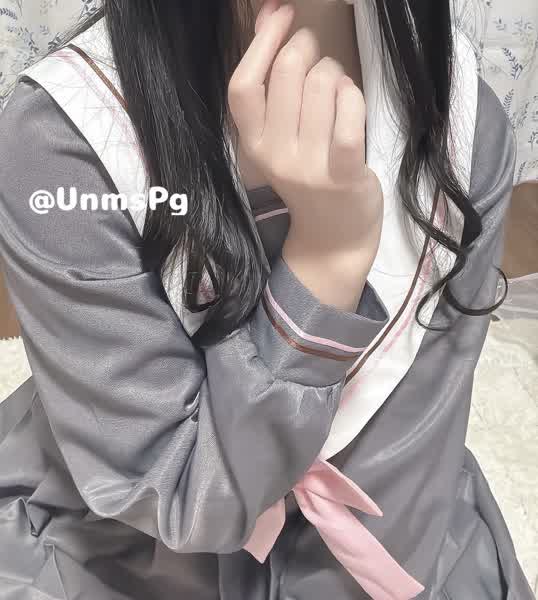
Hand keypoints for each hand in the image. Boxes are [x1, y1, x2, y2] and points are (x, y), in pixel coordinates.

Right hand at [228, 1, 383, 267]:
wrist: (333, 235)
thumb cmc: (309, 177)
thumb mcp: (278, 137)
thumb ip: (271, 83)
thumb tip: (270, 15)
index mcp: (252, 145)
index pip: (243, 85)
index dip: (262, 41)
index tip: (281, 13)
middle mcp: (274, 155)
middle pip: (288, 72)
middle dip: (309, 48)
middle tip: (319, 60)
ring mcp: (307, 166)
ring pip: (322, 83)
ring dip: (335, 73)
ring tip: (337, 90)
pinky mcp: (342, 172)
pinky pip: (348, 109)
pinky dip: (353, 93)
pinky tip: (350, 99)